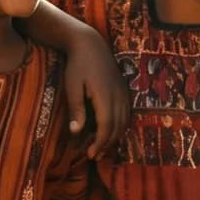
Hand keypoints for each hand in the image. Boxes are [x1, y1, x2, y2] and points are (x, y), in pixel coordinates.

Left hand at [61, 34, 128, 158]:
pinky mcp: (124, 89)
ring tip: (102, 146)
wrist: (90, 44)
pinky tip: (111, 130)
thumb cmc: (77, 65)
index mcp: (105, 96)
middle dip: (107, 144)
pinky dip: (120, 125)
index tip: (90, 155)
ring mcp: (123, 92)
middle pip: (118, 127)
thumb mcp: (72, 86)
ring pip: (125, 121)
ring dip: (115, 136)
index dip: (100, 143)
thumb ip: (76, 109)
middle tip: (95, 155)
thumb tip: (76, 132)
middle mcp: (118, 96)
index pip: (106, 127)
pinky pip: (127, 113)